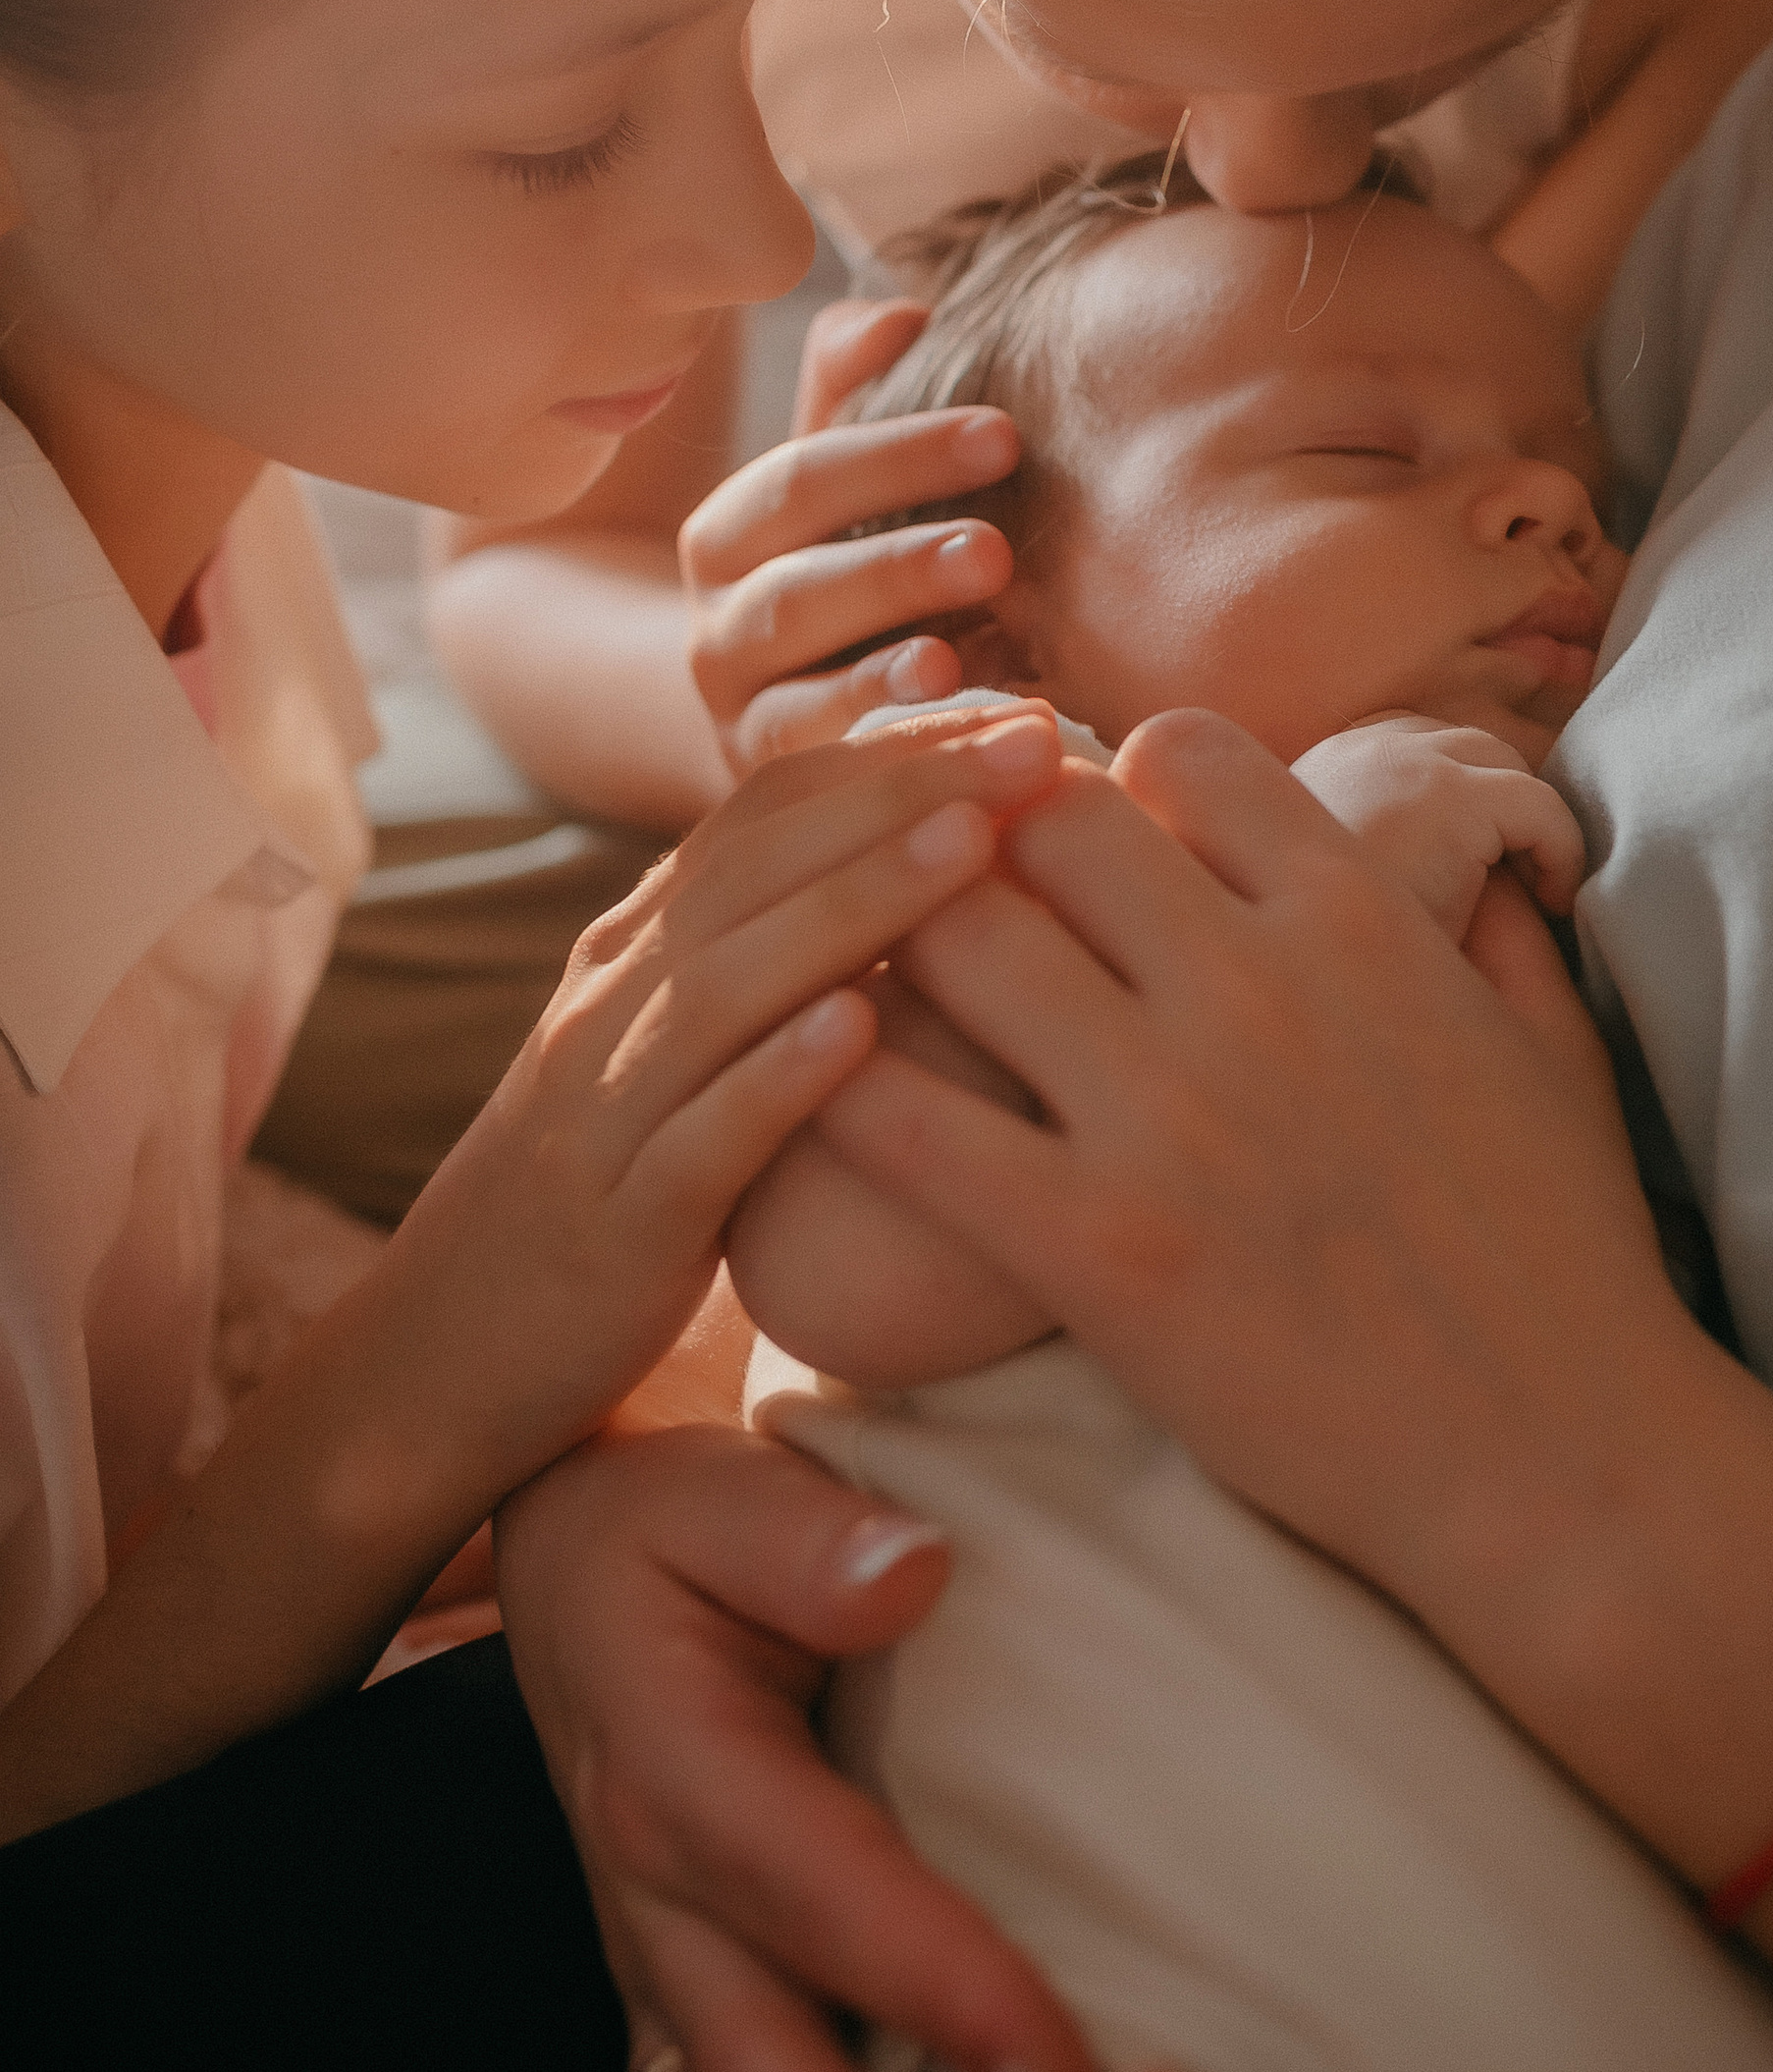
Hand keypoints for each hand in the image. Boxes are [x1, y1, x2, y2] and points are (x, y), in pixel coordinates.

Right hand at [376, 707, 1061, 1527]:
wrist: (438, 1359)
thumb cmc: (605, 1192)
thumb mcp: (676, 1051)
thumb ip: (760, 957)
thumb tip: (912, 868)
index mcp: (641, 949)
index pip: (768, 810)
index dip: (892, 751)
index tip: (1020, 712)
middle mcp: (616, 999)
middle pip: (761, 861)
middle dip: (905, 789)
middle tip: (1037, 738)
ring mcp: (604, 1106)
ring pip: (731, 978)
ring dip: (858, 903)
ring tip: (974, 842)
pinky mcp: (613, 1224)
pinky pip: (694, 1139)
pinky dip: (773, 1077)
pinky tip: (861, 1033)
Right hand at [497, 1421, 1101, 2071]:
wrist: (569, 1557)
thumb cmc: (670, 1524)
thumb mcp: (720, 1489)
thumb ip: (807, 1534)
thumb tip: (912, 1573)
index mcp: (678, 1770)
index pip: (825, 1893)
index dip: (941, 1989)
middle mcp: (654, 1901)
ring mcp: (657, 1972)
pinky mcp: (675, 2005)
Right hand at [682, 301, 1025, 777]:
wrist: (766, 715)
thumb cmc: (834, 571)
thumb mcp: (832, 480)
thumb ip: (852, 389)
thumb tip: (903, 311)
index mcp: (726, 534)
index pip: (803, 478)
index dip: (899, 453)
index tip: (1006, 434)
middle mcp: (715, 630)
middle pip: (798, 592)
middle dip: (896, 568)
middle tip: (995, 551)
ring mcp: (739, 724)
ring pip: (799, 699)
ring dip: (883, 677)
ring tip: (958, 661)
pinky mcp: (774, 802)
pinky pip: (826, 788)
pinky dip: (889, 764)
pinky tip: (964, 747)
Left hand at [814, 713, 1673, 1607]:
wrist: (1560, 1463)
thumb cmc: (1567, 1257)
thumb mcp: (1555, 1045)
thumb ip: (1497, 919)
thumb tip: (1481, 842)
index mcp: (1360, 917)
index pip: (1176, 749)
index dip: (1124, 787)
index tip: (1103, 855)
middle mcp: (1254, 984)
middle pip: (1040, 816)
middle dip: (994, 846)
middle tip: (969, 912)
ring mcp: (1167, 1116)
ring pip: (955, 935)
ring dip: (912, 952)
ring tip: (891, 997)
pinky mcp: (1096, 1249)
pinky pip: (907, 1127)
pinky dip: (846, 1097)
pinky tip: (825, 1107)